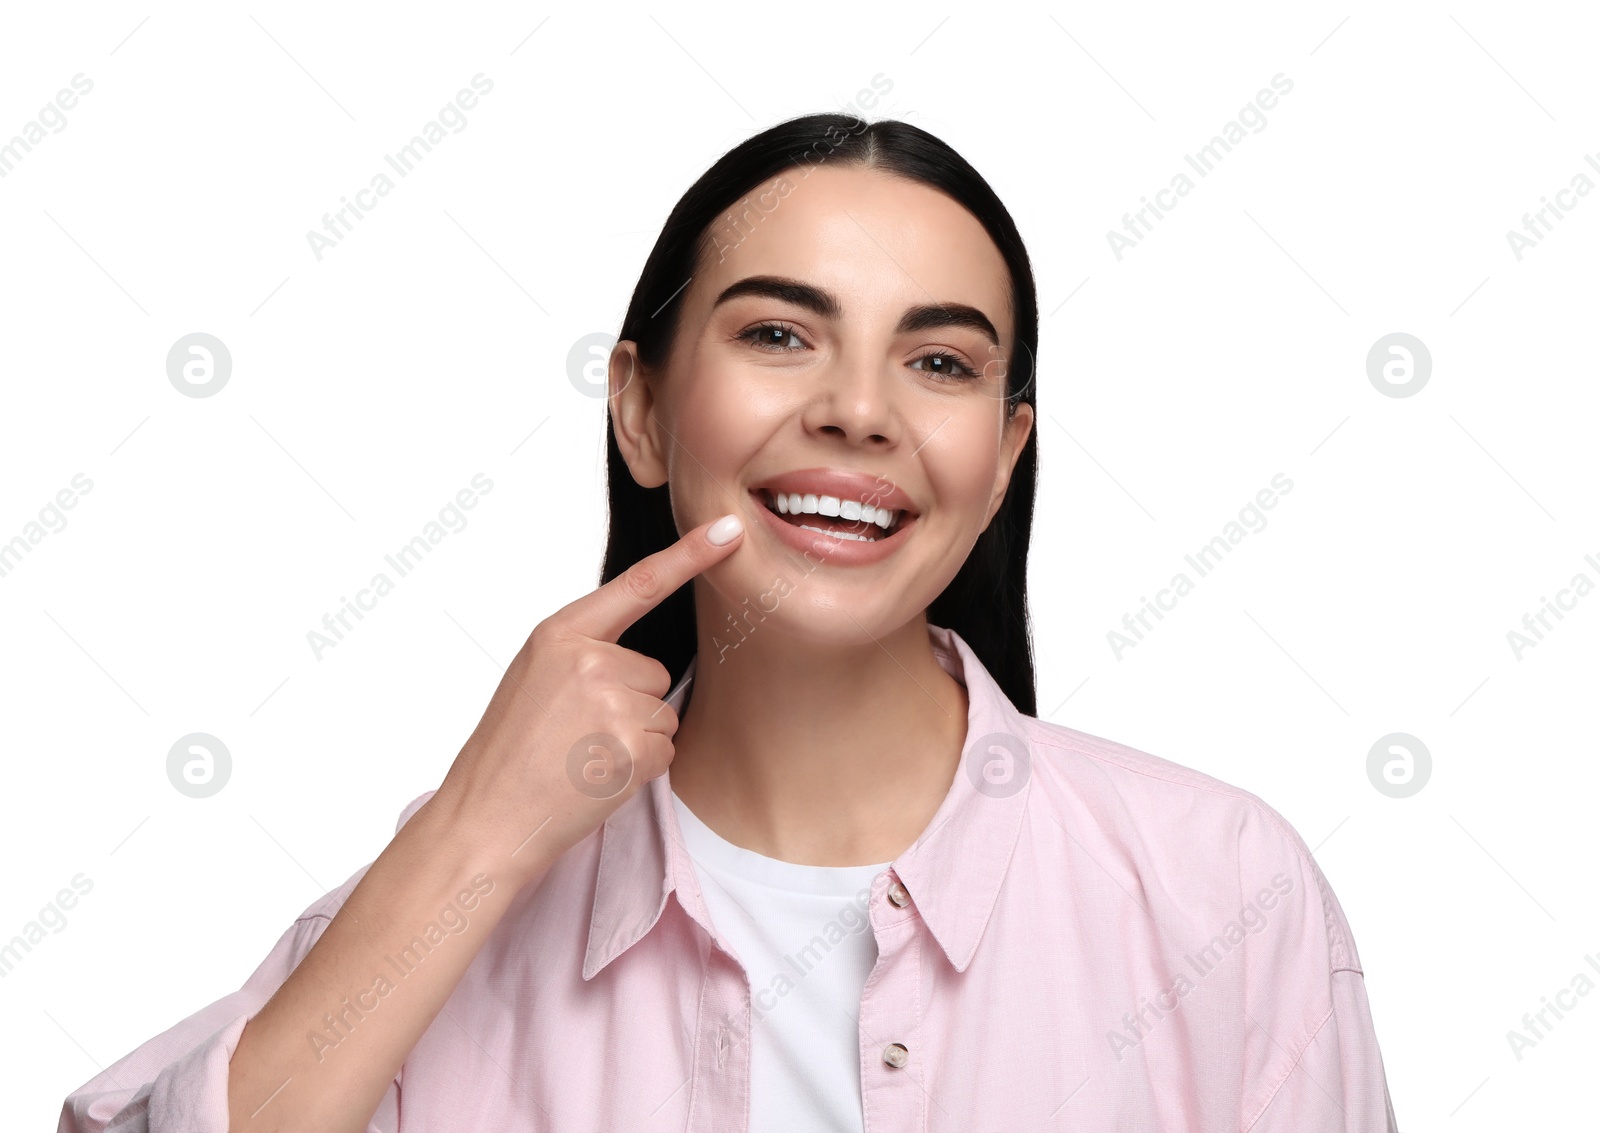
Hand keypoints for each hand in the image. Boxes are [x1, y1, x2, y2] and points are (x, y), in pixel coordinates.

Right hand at [428, 513, 744, 888]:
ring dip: (634, 739)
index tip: (729, 530)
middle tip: (576, 735)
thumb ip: (584, 654)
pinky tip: (595, 778)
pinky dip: (639, 769)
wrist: (486, 817)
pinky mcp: (631, 747)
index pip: (639, 584)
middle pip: (653, 672)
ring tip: (581, 757)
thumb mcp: (534, 677)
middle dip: (628, 705)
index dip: (690, 555)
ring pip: (661, 712)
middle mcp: (590, 660)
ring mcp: (612, 703)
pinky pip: (664, 749)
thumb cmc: (509, 752)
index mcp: (560, 633)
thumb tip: (640, 662)